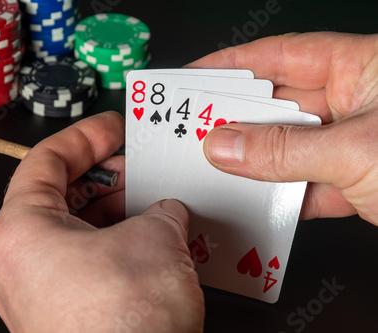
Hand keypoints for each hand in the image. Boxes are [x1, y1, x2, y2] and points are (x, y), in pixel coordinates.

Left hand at [0, 111, 203, 332]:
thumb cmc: (125, 326)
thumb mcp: (155, 241)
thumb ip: (161, 211)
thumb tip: (168, 211)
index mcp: (21, 231)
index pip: (46, 161)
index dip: (85, 136)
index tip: (113, 127)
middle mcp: (20, 262)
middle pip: (62, 197)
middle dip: (107, 177)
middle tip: (141, 166)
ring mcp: (39, 292)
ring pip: (77, 232)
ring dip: (116, 212)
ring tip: (153, 201)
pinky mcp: (64, 314)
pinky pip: (86, 263)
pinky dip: (116, 245)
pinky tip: (150, 240)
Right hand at [186, 32, 377, 225]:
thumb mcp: (356, 149)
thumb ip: (286, 149)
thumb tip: (227, 146)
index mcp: (364, 70)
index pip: (283, 56)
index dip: (234, 65)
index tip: (195, 77)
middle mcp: (358, 103)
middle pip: (281, 106)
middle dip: (237, 119)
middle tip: (196, 129)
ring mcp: (357, 145)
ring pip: (291, 150)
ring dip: (255, 164)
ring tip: (217, 167)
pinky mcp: (361, 185)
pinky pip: (309, 187)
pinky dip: (283, 198)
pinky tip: (256, 201)